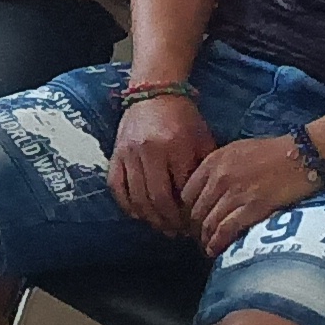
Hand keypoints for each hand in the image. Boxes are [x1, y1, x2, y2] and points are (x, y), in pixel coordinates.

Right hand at [106, 91, 214, 236]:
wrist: (154, 92)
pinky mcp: (116, 153)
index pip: (182, 192)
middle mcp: (150, 150)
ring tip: (162, 227)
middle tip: (178, 232)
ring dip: (150, 218)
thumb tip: (208, 204)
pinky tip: (140, 214)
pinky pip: (117, 188)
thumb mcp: (203, 140)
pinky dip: (127, 206)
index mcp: (176, 146)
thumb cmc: (184, 118)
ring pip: (137, 198)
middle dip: (169, 221)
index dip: (189, 213)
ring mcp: (129, 153)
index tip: (195, 225)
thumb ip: (205, 170)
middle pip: (157, 199)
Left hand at [179, 135, 324, 256]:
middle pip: (196, 211)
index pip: (187, 193)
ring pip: (209, 223)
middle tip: (198, 239)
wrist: (302, 154)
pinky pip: (227, 230)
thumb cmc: (273, 151)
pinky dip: (218, 243)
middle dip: (194, 228)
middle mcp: (220, 177)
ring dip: (205, 239)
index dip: (187, 211)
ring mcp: (236, 193)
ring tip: (207, 247)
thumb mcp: (237, 150)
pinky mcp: (253, 207)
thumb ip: (219, 167)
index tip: (191, 221)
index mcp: (214, 161)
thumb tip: (207, 189)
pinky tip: (216, 250)